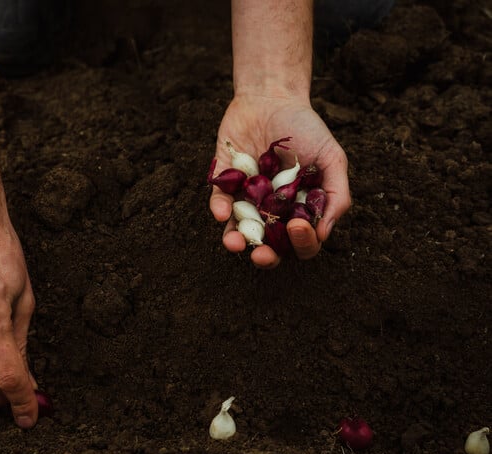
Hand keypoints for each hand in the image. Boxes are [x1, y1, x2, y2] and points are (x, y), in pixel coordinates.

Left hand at [209, 94, 350, 267]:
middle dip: (266, 256)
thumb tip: (324, 233)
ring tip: (234, 243)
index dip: (302, 243)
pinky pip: (219, 203)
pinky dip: (219, 210)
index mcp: (300, 209)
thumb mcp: (331, 159)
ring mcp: (247, 199)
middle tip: (262, 254)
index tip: (298, 227)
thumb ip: (335, 195)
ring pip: (239, 232)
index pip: (303, 241)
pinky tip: (222, 213)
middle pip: (270, 245)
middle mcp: (272, 210)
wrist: (272, 97)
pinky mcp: (224, 184)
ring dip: (235, 241)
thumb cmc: (306, 129)